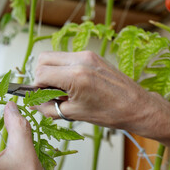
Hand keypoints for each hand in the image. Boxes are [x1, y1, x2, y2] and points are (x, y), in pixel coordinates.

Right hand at [34, 51, 161, 132]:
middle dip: (41, 76)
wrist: (136, 107)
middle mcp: (80, 60)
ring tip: (61, 89)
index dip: (36, 87)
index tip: (40, 97)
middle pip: (43, 58)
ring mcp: (87, 55)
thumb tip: (32, 104)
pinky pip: (68, 57)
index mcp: (75, 76)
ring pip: (55, 56)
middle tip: (49, 92)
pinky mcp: (92, 55)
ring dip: (51, 71)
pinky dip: (63, 68)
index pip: (40, 73)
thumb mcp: (74, 114)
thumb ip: (48, 108)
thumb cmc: (110, 113)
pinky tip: (72, 84)